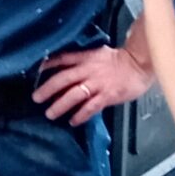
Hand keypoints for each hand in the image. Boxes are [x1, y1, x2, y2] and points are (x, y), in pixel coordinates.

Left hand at [31, 45, 152, 125]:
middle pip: (63, 79)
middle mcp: (89, 70)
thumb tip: (68, 68)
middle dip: (47, 89)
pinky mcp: (108, 95)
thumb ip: (84, 60)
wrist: (140, 63)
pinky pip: (91, 107)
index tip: (35, 71)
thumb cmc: (120, 60)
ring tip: (50, 114)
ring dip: (60, 104)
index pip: (63, 59)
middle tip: (36, 98)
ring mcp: (98, 83)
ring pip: (74, 94)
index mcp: (86, 57)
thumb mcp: (98, 54)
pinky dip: (80, 115)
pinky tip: (72, 121)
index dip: (48, 64)